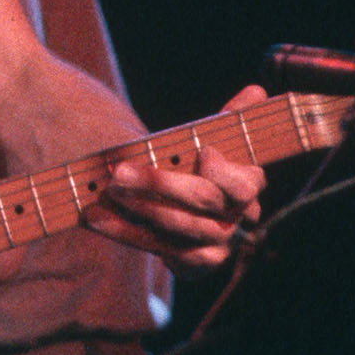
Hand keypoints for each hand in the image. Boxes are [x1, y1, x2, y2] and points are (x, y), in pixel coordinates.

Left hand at [83, 84, 267, 275]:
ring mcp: (219, 243)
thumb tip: (255, 91)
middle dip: (159, 184)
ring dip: (139, 210)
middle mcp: (238, 218)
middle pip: (202, 202)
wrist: (176, 200)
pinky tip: (99, 220)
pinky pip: (162, 251)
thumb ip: (230, 118)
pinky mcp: (195, 263)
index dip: (225, 170)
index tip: (203, 150)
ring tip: (105, 192)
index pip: (243, 183)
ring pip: (180, 228)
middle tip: (118, 171)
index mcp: (247, 184)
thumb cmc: (192, 160)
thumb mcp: (211, 135)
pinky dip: (127, 235)